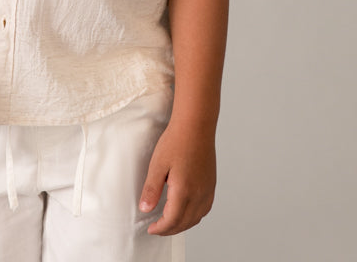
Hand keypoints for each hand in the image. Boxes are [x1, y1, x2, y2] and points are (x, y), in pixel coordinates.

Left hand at [139, 121, 216, 235]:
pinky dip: (194, 216)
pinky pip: (204, 209)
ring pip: (196, 218)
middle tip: (157, 228)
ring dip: (182, 224)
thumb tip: (145, 209)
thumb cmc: (176, 141)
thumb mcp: (158, 164)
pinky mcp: (211, 184)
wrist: (196, 125)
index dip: (160, 228)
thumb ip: (151, 189)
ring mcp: (207, 190)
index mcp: (184, 191)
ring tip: (169, 222)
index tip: (151, 228)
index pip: (172, 220)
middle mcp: (199, 194)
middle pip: (184, 223)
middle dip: (169, 229)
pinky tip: (186, 211)